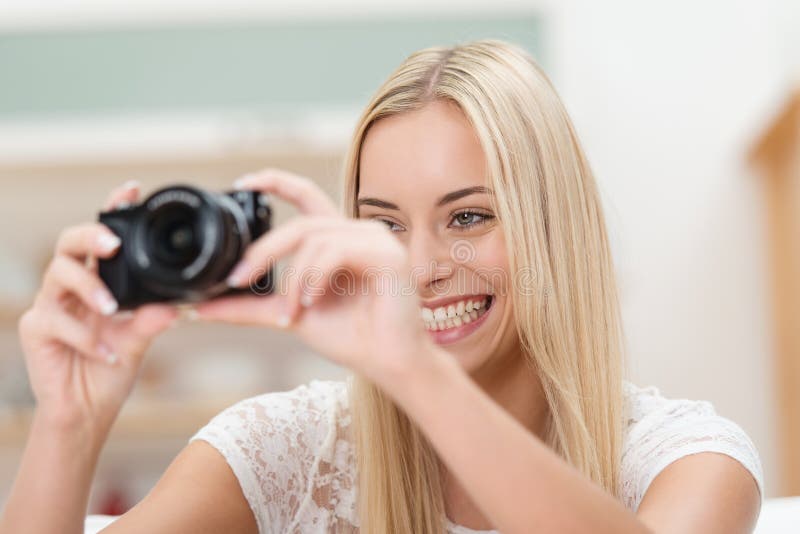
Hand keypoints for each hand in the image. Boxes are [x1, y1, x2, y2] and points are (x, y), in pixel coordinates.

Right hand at [18, 182, 178, 434]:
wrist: (89, 410)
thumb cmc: (112, 369)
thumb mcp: (139, 340)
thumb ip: (152, 319)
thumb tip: (175, 305)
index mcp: (98, 281)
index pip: (102, 239)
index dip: (112, 210)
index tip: (132, 190)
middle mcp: (71, 287)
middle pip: (68, 242)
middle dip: (91, 235)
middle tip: (113, 244)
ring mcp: (49, 305)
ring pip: (58, 274)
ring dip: (89, 288)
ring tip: (113, 308)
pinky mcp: (35, 329)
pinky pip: (55, 321)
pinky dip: (85, 336)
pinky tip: (107, 352)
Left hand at [195, 168, 436, 384]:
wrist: (388, 364)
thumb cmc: (352, 337)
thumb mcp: (291, 314)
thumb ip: (252, 306)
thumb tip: (201, 308)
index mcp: (339, 239)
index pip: (306, 196)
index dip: (275, 182)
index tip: (243, 183)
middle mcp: (358, 232)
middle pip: (300, 223)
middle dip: (263, 251)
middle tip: (237, 279)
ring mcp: (376, 239)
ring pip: (314, 238)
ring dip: (292, 278)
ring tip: (291, 312)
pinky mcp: (386, 254)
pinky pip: (334, 252)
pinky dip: (314, 277)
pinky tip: (312, 302)